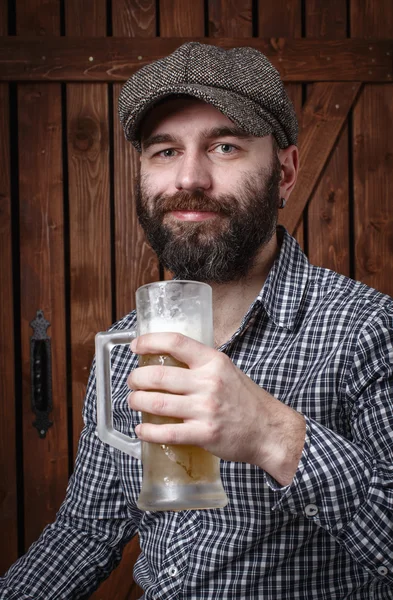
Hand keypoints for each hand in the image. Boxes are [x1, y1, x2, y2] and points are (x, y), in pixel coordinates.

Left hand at [127, 333, 305, 485]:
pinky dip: (147, 432)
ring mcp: (206, 409)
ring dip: (136, 402)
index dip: (150, 341)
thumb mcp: (227, 370)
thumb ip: (201, 364)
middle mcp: (209, 382)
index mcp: (213, 362)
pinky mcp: (204, 434)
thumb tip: (169, 357)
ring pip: (156, 404)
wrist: (269, 430)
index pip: (176, 342)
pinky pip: (166, 432)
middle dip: (136, 379)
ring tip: (133, 402)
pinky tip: (141, 430)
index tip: (135, 345)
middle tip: (132, 382)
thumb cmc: (245, 400)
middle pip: (158, 376)